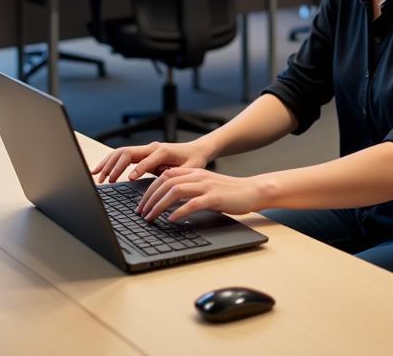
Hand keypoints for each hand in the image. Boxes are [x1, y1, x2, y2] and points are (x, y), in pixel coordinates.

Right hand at [90, 139, 211, 184]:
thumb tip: (168, 188)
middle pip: (127, 152)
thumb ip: (179, 176)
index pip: (146, 159)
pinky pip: (122, 156)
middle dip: (115, 166)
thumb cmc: (194, 160)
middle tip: (107, 181)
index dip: (137, 169)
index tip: (128, 179)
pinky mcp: (142, 154)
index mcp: (163, 151)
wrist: (196, 150)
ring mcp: (145, 149)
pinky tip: (101, 171)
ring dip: (108, 163)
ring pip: (121, 152)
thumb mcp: (191, 169)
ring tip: (99, 176)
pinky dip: (110, 162)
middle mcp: (151, 148)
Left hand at [137, 166, 264, 223]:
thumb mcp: (205, 186)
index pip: (165, 175)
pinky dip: (179, 212)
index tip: (141, 203)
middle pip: (166, 182)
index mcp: (194, 171)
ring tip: (151, 217)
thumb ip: (189, 189)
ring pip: (175, 191)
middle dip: (150, 198)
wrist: (251, 190)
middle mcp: (198, 176)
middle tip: (141, 213)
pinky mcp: (214, 198)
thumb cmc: (227, 192)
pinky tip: (171, 220)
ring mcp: (206, 186)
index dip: (150, 189)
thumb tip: (167, 202)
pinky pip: (192, 203)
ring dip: (159, 205)